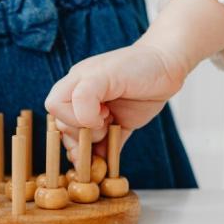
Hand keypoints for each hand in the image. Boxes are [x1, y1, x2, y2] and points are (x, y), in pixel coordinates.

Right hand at [45, 0, 223, 163]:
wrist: (168, 64)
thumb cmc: (138, 64)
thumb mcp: (107, 73)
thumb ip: (85, 94)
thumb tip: (84, 124)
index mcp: (76, 84)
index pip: (55, 107)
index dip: (72, 116)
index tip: (98, 113)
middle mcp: (84, 100)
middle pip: (65, 128)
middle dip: (83, 132)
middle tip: (105, 123)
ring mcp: (100, 115)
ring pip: (80, 142)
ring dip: (90, 147)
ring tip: (108, 135)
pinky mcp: (119, 127)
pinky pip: (103, 149)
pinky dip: (104, 157)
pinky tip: (108, 159)